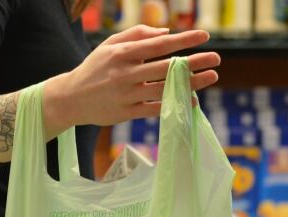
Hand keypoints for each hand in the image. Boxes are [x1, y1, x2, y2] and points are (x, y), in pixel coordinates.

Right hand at [43, 25, 220, 133]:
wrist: (71, 98)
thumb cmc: (95, 68)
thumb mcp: (110, 45)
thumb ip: (137, 35)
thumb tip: (166, 33)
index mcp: (123, 54)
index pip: (159, 45)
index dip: (183, 40)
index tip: (203, 36)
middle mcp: (126, 74)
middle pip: (166, 67)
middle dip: (194, 62)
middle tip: (216, 58)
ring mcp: (127, 95)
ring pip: (164, 89)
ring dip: (190, 84)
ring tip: (211, 77)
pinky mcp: (127, 113)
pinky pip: (156, 108)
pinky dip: (174, 104)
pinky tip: (192, 100)